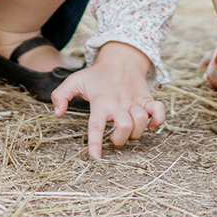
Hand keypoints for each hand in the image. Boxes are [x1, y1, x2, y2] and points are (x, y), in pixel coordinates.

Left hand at [51, 41, 163, 159]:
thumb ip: (61, 96)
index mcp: (101, 101)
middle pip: (125, 127)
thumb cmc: (96, 75)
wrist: (120, 58)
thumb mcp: (74, 81)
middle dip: (119, 140)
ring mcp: (135, 101)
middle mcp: (119, 103)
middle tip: (113, 136)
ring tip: (127, 130)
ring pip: (141, 122)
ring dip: (136, 133)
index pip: (97, 125)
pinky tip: (149, 125)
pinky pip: (160, 112)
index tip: (95, 157)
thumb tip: (57, 113)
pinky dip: (157, 122)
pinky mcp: (147, 99)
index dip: (95, 143)